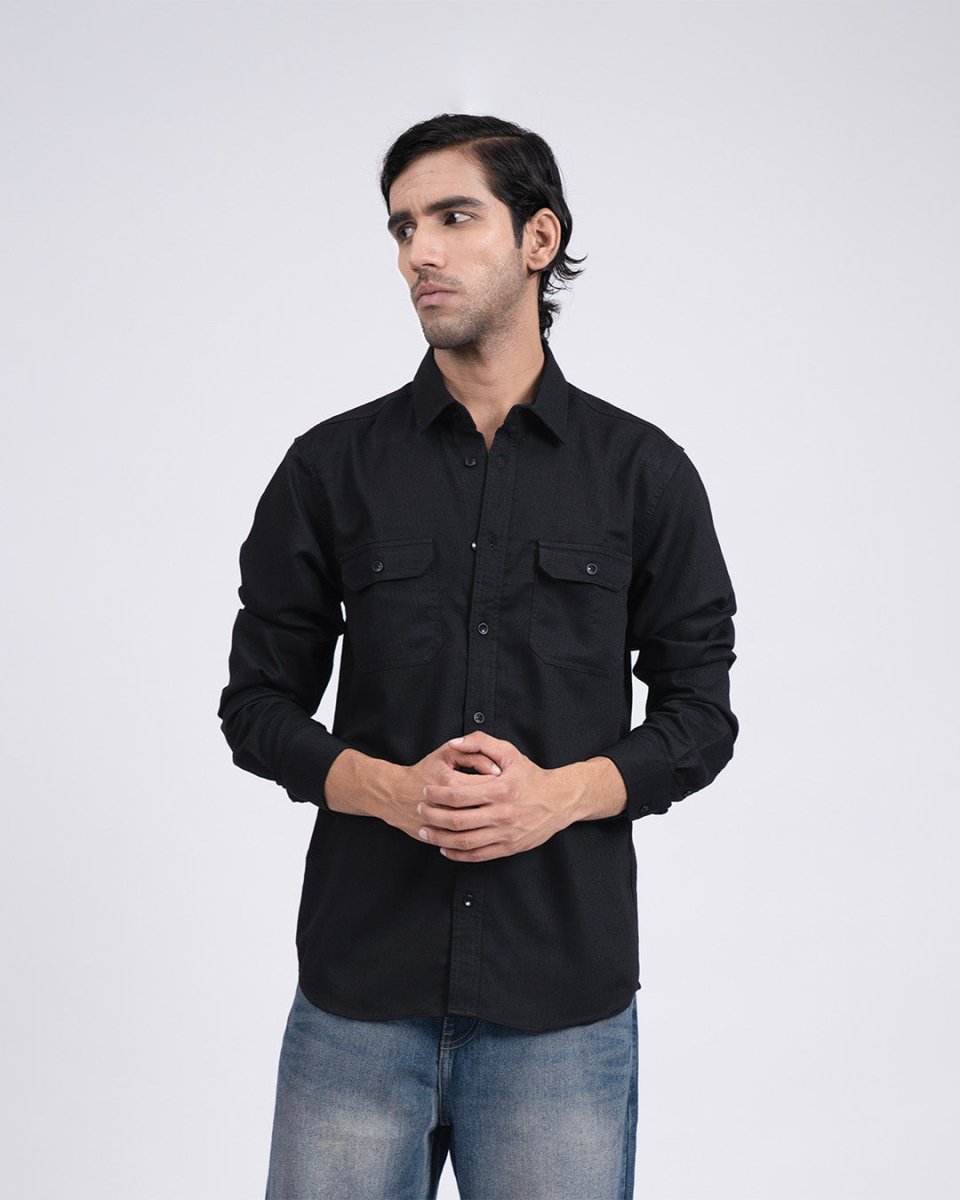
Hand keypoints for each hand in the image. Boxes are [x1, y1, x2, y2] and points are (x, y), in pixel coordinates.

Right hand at [379, 736, 502, 843]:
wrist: (393, 794)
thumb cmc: (424, 771)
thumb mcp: (446, 754)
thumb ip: (473, 752)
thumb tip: (496, 769)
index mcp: (452, 782)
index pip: (487, 785)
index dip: (500, 784)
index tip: (505, 782)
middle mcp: (448, 806)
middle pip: (484, 808)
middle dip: (498, 805)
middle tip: (504, 800)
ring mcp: (443, 825)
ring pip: (476, 830)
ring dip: (489, 824)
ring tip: (494, 814)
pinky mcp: (440, 838)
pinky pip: (464, 845)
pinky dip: (477, 839)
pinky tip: (482, 829)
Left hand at [416, 731, 579, 861]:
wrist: (560, 801)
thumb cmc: (531, 776)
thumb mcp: (510, 753)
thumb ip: (481, 743)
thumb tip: (455, 743)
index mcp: (500, 790)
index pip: (460, 795)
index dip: (438, 794)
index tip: (426, 791)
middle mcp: (501, 814)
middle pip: (458, 820)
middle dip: (433, 816)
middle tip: (419, 810)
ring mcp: (505, 833)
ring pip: (465, 841)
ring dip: (440, 838)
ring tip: (425, 831)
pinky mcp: (508, 848)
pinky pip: (478, 855)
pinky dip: (458, 854)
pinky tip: (445, 848)